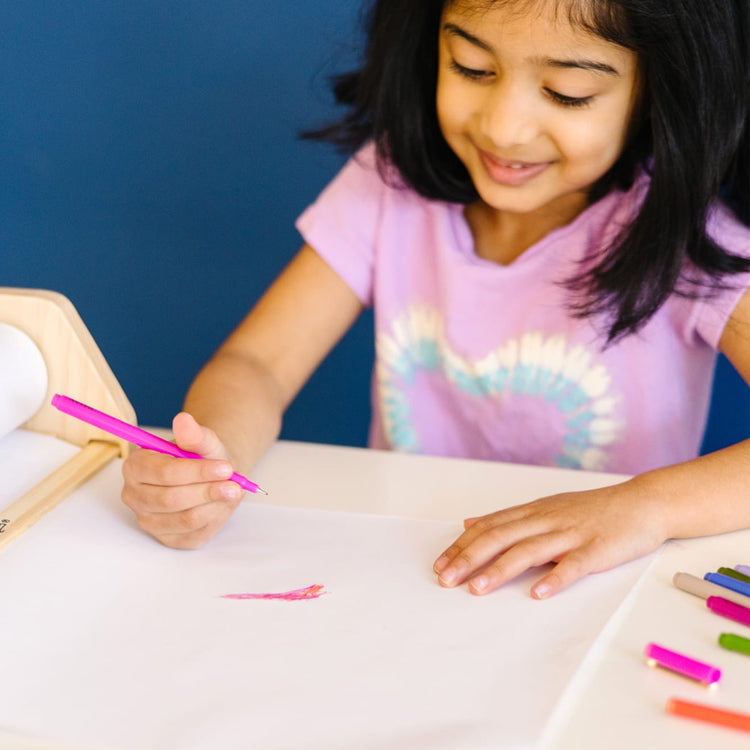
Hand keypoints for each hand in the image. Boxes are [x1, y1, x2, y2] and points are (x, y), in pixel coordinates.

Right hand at [121, 412, 243, 548]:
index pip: (164, 473)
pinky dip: (214, 519)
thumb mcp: (203, 441)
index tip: (225, 467)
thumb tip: (184, 419)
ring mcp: (148, 520)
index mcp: (136, 466)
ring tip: (233, 492)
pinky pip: (193, 534)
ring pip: (184, 519)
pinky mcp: (167, 538)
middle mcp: (135, 496)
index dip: (197, 472)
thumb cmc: (202, 456)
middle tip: (234, 484)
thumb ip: (193, 433)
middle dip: (207, 491)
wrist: (212, 474)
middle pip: (171, 499)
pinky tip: (223, 505)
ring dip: (214, 505)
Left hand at [433, 480, 665, 597]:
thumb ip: (507, 518)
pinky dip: (554, 578)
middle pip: (500, 537)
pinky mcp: (596, 550)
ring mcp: (570, 534)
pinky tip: (537, 592)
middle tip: (446, 579)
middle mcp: (546, 520)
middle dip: (469, 558)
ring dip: (500, 570)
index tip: (440, 565)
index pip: (489, 527)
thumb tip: (469, 523)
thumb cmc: (592, 510)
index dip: (462, 546)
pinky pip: (573, 565)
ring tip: (477, 588)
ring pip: (528, 550)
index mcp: (533, 512)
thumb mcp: (544, 507)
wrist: (641, 504)